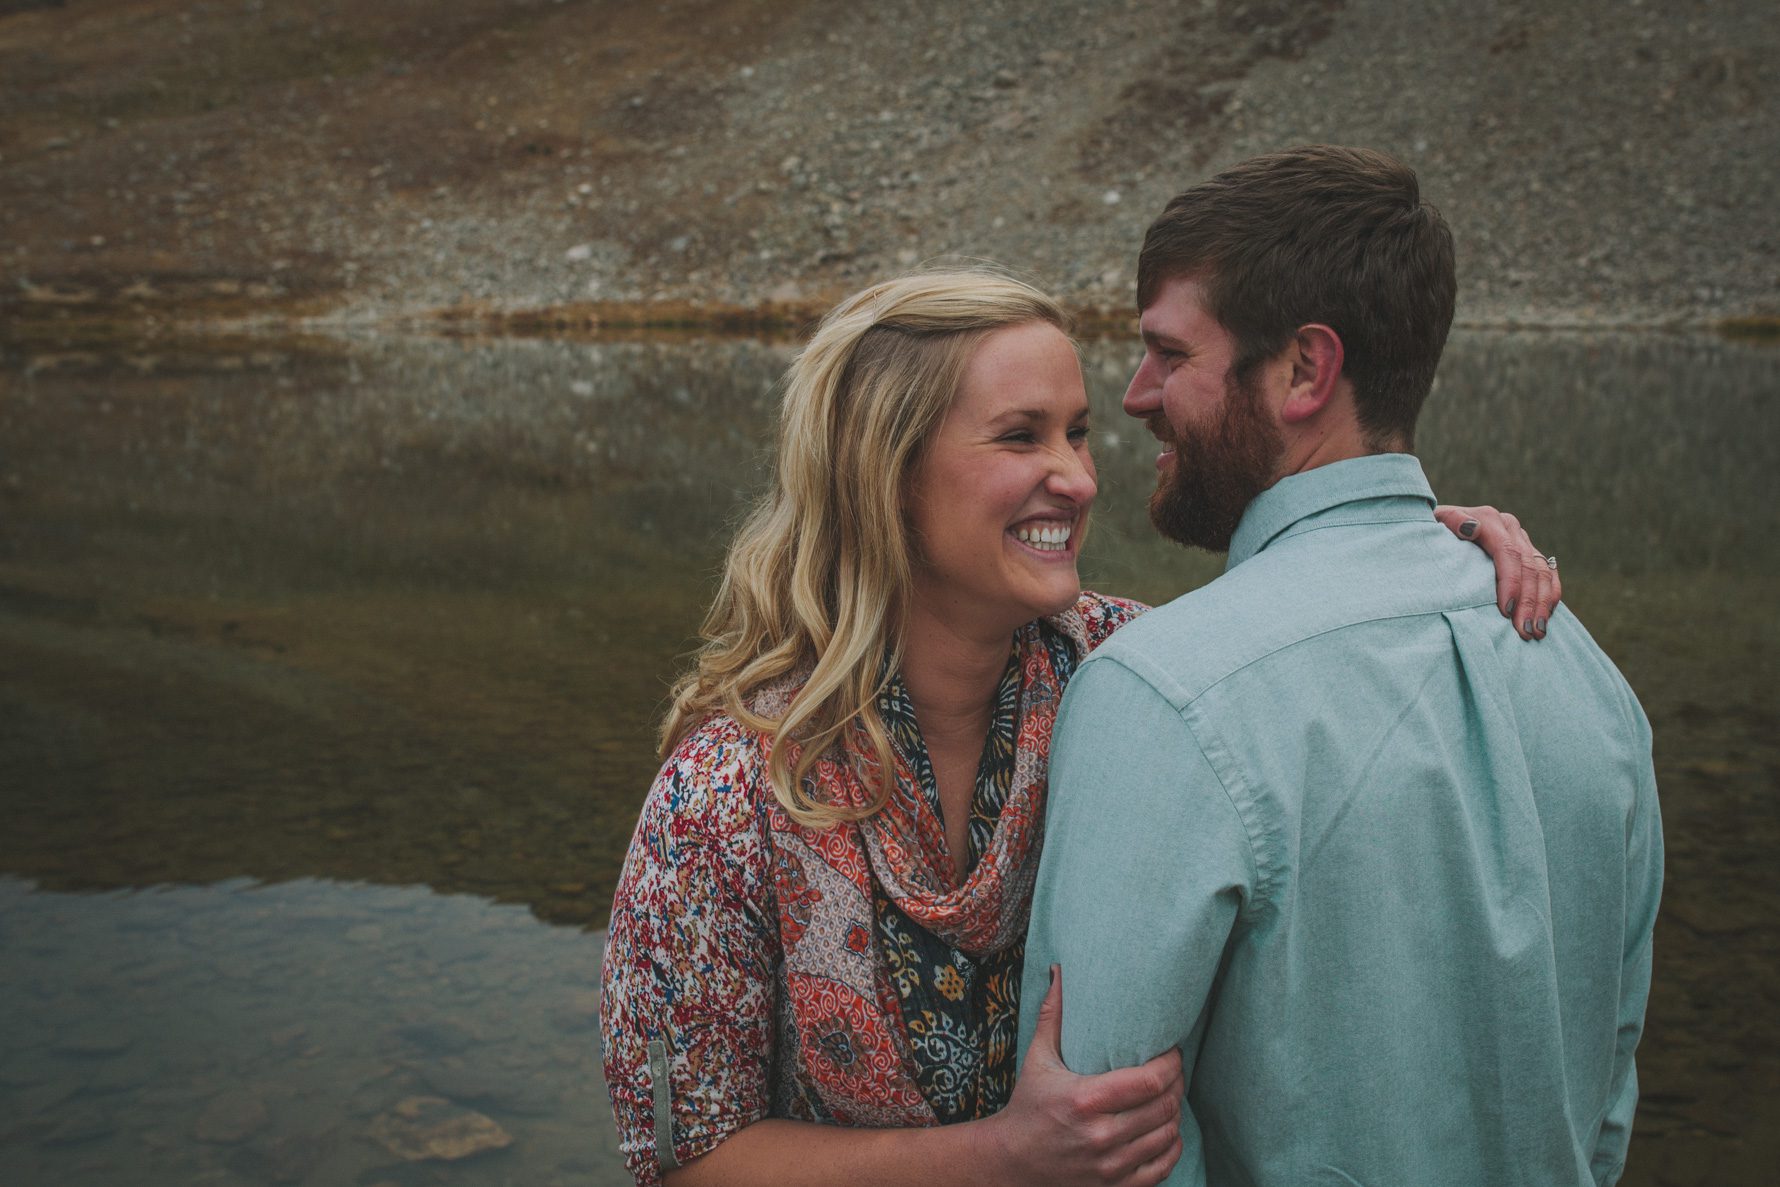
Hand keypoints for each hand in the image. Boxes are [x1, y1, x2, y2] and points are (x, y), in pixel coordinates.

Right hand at [984, 966, 1183, 1186]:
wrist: (1011, 1161)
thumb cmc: (1028, 1106)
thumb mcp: (1038, 1059)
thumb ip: (1053, 1016)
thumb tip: (1059, 972)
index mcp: (1085, 1100)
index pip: (1149, 1081)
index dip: (1171, 1064)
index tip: (1172, 1051)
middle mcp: (1101, 1135)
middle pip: (1164, 1106)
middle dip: (1177, 1084)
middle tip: (1174, 1070)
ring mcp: (1111, 1166)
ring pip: (1167, 1135)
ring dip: (1175, 1113)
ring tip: (1170, 1096)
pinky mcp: (1115, 1186)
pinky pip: (1161, 1167)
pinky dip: (1170, 1146)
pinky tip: (1166, 1129)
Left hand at [1435, 504, 1562, 639]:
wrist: (1440, 525)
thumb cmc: (1431, 531)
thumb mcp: (1433, 524)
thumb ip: (1451, 522)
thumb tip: (1470, 527)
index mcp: (1489, 520)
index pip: (1507, 553)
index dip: (1510, 583)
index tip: (1506, 611)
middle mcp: (1510, 527)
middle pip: (1528, 566)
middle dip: (1528, 602)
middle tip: (1525, 631)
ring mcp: (1522, 539)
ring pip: (1542, 572)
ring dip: (1541, 604)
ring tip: (1537, 632)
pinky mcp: (1529, 551)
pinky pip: (1548, 574)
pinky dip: (1549, 596)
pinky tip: (1546, 618)